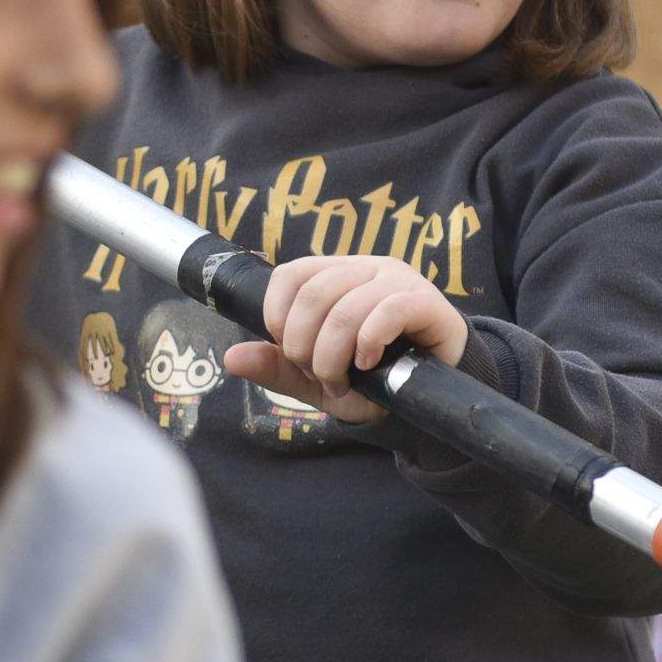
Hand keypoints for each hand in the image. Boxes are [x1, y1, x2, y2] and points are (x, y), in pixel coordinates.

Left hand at [222, 255, 466, 426]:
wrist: (430, 395)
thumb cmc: (374, 379)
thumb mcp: (318, 378)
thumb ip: (278, 367)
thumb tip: (231, 358)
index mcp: (336, 274)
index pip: (289, 275)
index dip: (278, 318)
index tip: (291, 355)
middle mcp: (366, 267)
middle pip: (313, 294)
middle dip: (305, 347)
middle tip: (321, 378)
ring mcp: (398, 280)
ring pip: (345, 308)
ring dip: (334, 356)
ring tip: (342, 383)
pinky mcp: (426, 301)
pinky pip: (387, 312)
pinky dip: (368, 344)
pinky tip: (368, 365)